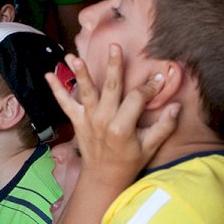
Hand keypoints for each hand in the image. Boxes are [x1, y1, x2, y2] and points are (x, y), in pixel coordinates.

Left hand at [45, 45, 179, 186]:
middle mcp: (102, 120)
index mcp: (122, 127)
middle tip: (114, 46)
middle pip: (110, 87)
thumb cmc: (128, 161)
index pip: (136, 98)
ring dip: (79, 73)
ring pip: (85, 91)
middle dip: (113, 66)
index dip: (149, 88)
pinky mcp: (76, 120)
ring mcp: (87, 119)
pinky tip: (48, 74)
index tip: (159, 79)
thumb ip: (164, 127)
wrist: (103, 177)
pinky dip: (56, 89)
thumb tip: (175, 107)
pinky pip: (64, 103)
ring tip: (73, 57)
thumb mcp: (150, 147)